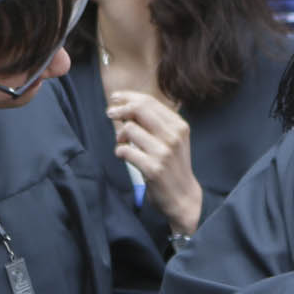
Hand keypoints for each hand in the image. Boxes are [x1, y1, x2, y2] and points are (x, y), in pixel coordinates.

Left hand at [108, 90, 200, 236]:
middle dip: (120, 109)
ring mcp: (164, 152)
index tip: (116, 99)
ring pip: (129, 129)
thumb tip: (128, 104)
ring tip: (123, 144)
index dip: (128, 97)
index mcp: (179, 126)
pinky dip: (120, 152)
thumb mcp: (173, 140)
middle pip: (139, 109)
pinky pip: (125, 151)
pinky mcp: (153, 168)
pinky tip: (124, 156)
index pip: (149, 101)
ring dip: (120, 136)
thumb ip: (156, 122)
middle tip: (110, 114)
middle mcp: (174, 136)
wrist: (183, 196)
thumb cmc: (173, 166)